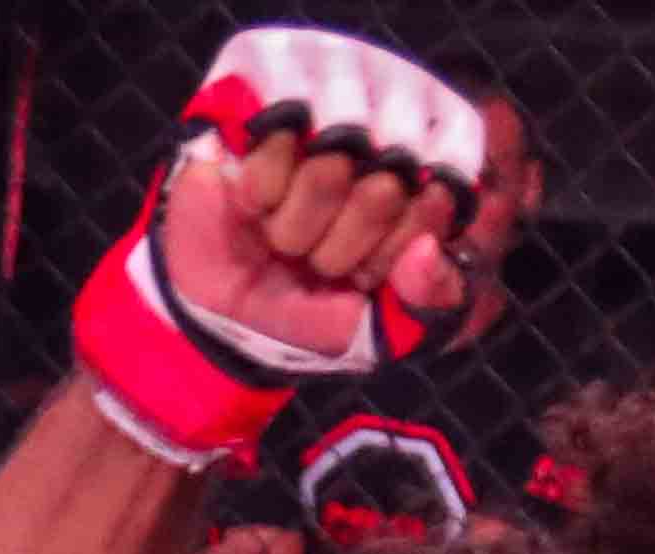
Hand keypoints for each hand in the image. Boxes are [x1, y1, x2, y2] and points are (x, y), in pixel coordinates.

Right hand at [72, 27, 482, 464]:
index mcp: (415, 199)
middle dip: (341, 249)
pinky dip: (262, 193)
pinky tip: (253, 209)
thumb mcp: (378, 331)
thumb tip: (427, 249)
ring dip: (296, 227)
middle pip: (384, 190)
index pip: (435, 207)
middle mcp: (378, 156)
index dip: (391, 255)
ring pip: (332, 167)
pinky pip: (279, 146)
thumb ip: (429, 299)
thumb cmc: (303, 315)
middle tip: (315, 263)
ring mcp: (325, 134)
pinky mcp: (268, 122)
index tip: (360, 280)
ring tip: (279, 240)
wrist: (219, 315)